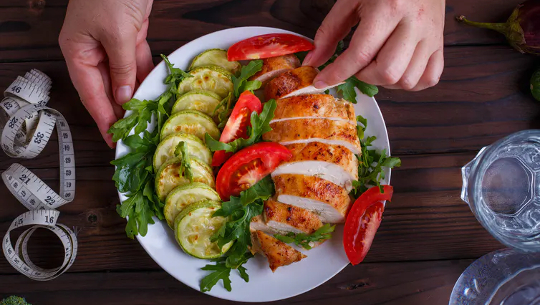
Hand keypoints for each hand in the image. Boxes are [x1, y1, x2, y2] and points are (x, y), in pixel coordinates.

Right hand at [59, 0, 153, 146]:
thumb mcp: (117, 34)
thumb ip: (121, 68)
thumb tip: (124, 97)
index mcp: (78, 51)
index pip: (91, 94)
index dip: (103, 118)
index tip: (113, 139)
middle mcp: (92, 51)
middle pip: (107, 89)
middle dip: (121, 111)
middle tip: (134, 133)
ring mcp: (112, 44)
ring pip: (124, 78)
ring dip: (135, 96)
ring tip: (146, 119)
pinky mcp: (130, 37)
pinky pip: (136, 64)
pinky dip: (144, 77)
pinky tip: (153, 93)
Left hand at [303, 0, 444, 90]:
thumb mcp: (351, 0)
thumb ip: (330, 32)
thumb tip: (315, 61)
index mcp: (389, 8)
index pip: (360, 54)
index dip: (337, 73)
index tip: (322, 81)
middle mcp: (413, 23)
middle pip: (387, 72)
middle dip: (364, 76)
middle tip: (357, 64)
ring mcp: (431, 35)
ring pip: (407, 80)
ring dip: (385, 81)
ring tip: (376, 65)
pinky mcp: (440, 43)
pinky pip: (429, 78)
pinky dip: (410, 82)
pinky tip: (397, 69)